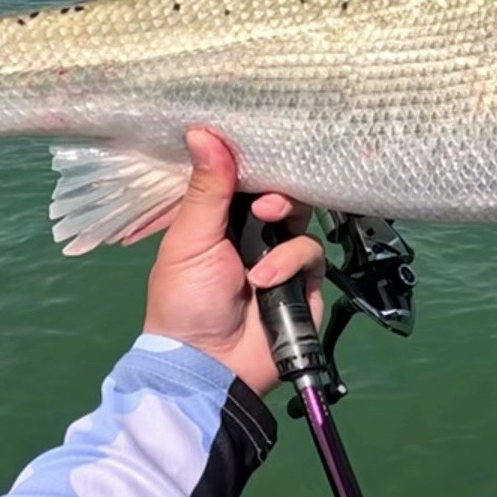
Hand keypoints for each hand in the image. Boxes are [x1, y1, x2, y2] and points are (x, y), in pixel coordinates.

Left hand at [142, 128, 325, 394]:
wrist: (208, 366)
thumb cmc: (185, 300)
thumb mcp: (189, 239)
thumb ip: (205, 188)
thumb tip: (202, 130)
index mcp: (218, 218)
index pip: (242, 176)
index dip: (249, 161)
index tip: (254, 143)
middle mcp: (252, 232)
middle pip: (278, 192)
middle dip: (275, 189)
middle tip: (264, 199)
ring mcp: (281, 256)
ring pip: (301, 217)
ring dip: (284, 222)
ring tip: (267, 226)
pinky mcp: (305, 281)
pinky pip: (312, 254)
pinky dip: (291, 262)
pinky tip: (265, 280)